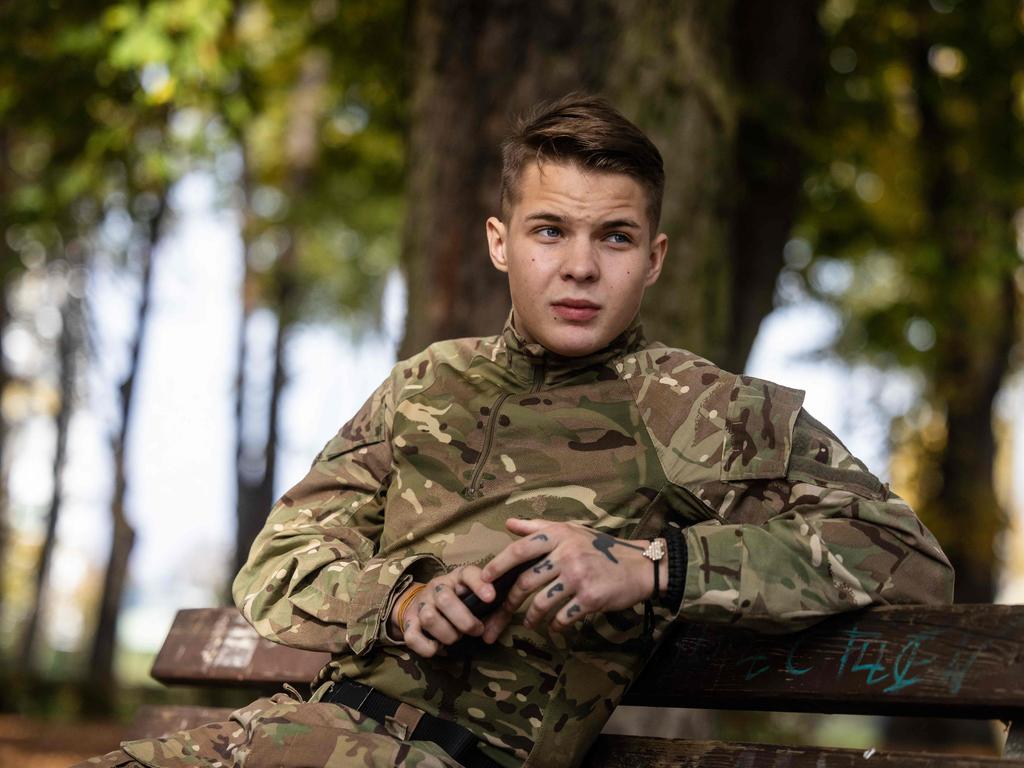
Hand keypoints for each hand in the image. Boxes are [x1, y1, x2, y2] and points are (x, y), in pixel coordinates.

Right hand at [390, 565, 495, 657]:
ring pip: (429, 618)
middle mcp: (436, 587)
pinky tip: (438, 648)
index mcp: (456, 578)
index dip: (479, 584)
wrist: (420, 600)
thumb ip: (486, 608)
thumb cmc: (457, 600)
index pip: (467, 574)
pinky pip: (412, 637)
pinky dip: (427, 647)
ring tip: (456, 638)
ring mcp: (420, 604)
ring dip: (447, 634)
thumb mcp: (471, 595)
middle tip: (476, 630)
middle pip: (445, 599)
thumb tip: (491, 633)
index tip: (491, 598)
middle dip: (464, 621)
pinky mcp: (408, 622)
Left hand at [478, 518, 664, 642]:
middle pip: (526, 581)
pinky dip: (555, 626)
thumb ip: (538, 527)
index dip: (498, 566)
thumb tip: (509, 523)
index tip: (483, 580)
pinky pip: (563, 617)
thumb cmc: (601, 547)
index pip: (520, 550)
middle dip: (509, 602)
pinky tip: (555, 626)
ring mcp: (578, 576)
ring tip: (530, 623)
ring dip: (532, 618)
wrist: (639, 566)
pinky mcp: (590, 598)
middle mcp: (566, 553)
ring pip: (541, 603)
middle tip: (502, 614)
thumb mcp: (571, 530)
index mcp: (559, 536)